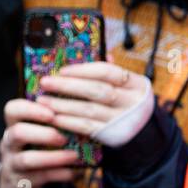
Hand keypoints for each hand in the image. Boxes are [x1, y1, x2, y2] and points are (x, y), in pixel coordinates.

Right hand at [0, 98, 79, 187]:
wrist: (15, 184)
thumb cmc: (32, 150)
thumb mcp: (33, 134)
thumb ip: (49, 122)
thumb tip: (82, 112)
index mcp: (12, 125)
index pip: (12, 109)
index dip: (31, 109)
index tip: (52, 112)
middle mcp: (8, 143)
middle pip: (17, 133)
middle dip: (43, 134)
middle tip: (64, 137)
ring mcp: (12, 164)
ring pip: (26, 159)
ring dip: (53, 157)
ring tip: (74, 156)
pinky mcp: (20, 183)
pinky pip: (40, 178)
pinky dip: (59, 175)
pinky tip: (75, 172)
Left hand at [34, 62, 152, 146]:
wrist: (144, 135)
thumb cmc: (127, 104)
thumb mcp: (127, 86)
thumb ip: (110, 71)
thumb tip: (93, 50)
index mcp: (136, 83)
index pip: (108, 71)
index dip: (82, 70)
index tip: (61, 70)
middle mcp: (132, 101)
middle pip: (96, 90)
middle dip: (68, 86)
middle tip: (46, 82)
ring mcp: (122, 120)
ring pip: (89, 110)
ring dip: (63, 105)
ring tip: (43, 101)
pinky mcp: (112, 136)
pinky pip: (86, 127)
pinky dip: (68, 122)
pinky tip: (54, 118)